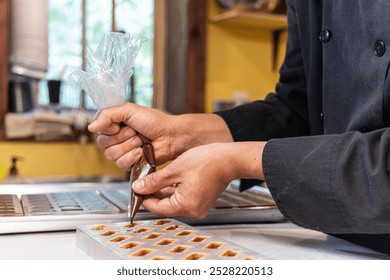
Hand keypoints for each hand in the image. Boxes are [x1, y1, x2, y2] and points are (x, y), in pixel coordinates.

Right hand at [88, 103, 174, 169]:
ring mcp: (124, 151)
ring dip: (127, 147)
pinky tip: (141, 152)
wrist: (170, 136)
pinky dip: (131, 157)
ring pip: (111, 155)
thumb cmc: (154, 121)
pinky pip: (120, 164)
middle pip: (103, 144)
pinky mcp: (131, 163)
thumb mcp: (129, 110)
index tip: (119, 125)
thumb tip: (90, 127)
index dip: (108, 129)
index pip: (98, 130)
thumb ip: (108, 114)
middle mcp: (117, 138)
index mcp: (115, 124)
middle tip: (135, 132)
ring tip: (140, 142)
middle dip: (121, 138)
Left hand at [132, 141, 265, 217]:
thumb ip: (154, 181)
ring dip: (164, 190)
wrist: (229, 158)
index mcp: (186, 205)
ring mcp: (199, 206)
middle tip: (144, 181)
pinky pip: (184, 197)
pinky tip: (170, 178)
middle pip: (166, 205)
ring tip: (156, 177)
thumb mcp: (175, 169)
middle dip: (154, 193)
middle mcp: (194, 210)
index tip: (136, 189)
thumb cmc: (208, 162)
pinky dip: (175, 189)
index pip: (157, 208)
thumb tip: (139, 188)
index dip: (144, 198)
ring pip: (174, 200)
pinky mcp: (203, 200)